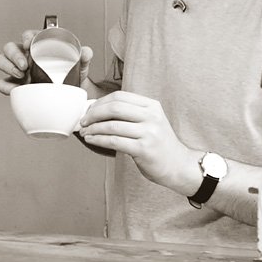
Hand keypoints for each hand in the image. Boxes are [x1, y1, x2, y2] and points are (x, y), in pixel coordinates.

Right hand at [0, 31, 92, 95]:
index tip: (28, 44)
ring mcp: (17, 69)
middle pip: (10, 47)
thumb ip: (84, 57)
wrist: (68, 94)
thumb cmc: (70, 74)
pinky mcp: (14, 84)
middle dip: (14, 55)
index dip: (25, 37)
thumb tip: (86, 52)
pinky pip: (2, 83)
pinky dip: (4, 86)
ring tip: (20, 76)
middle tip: (25, 66)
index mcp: (38, 45)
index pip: (27, 35)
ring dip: (7, 66)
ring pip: (1, 61)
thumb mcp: (79, 65)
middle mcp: (24, 55)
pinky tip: (12, 89)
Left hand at [76, 90, 193, 190]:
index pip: (119, 96)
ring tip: (84, 133)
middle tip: (83, 122)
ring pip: (112, 125)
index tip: (89, 111)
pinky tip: (91, 140)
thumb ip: (130, 114)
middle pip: (114, 108)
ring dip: (93, 129)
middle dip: (93, 114)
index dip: (100, 102)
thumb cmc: (159, 144)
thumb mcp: (150, 122)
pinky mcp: (144, 148)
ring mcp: (149, 132)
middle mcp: (151, 116)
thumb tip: (97, 111)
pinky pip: (114, 141)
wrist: (178, 165)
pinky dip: (98, 140)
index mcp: (151, 106)